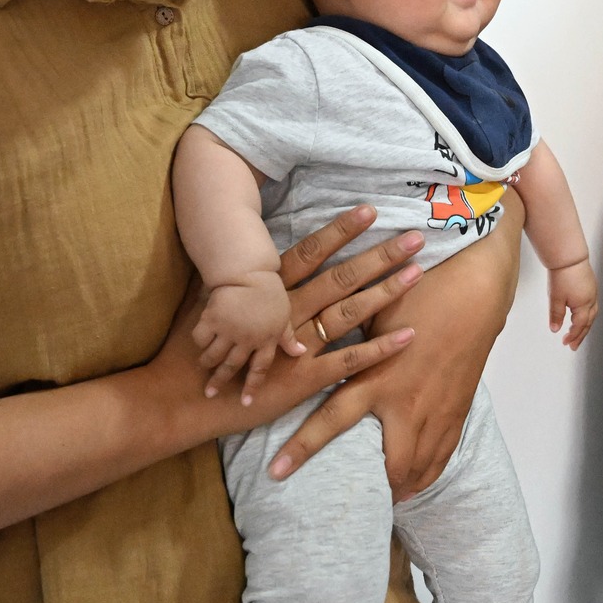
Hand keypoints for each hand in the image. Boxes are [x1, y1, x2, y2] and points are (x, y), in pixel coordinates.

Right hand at [144, 206, 425, 445]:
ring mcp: (297, 344)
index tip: (370, 209)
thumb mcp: (213, 301)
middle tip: (415, 235)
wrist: (184, 393)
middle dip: (379, 255)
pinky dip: (380, 348)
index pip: (312, 252)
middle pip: (341, 276)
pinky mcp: (303, 377)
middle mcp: (288, 311)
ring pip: (350, 311)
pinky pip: (349, 359)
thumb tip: (243, 247)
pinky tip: (409, 336)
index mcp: (268, 290)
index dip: (341, 230)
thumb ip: (237, 279)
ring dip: (386, 291)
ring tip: (419, 272)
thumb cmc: (195, 346)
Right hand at [191, 270, 300, 404]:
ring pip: (214, 355)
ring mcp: (229, 330)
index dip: (252, 386)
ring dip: (207, 363)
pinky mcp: (212, 319)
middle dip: (220, 382)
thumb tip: (301, 353)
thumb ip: (288, 337)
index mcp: (267, 340)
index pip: (259, 369)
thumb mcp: (284, 315)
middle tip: (209, 394)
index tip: (245, 403)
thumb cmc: (269, 291)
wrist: (249, 270)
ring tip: (202, 367)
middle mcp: (248, 339)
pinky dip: (199, 342)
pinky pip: (201, 338)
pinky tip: (199, 342)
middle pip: (232, 366)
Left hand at [272, 194, 523, 492]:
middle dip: (368, 488)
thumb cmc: (419, 290)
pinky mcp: (460, 407)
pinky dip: (429, 473)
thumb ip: (348, 343)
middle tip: (347, 501)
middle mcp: (406, 403)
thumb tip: (314, 349)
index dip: (301, 450)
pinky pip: (444, 454)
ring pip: (419, 467)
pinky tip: (417, 483)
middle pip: (387, 464)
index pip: (329, 423)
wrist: (475, 285)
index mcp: (376, 378)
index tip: (275, 474)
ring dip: (401, 487)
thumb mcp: (374, 315)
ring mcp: (437, 410)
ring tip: (385, 500)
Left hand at [548, 257, 599, 349]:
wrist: (569, 256)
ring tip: (578, 333)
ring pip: (592, 314)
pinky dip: (587, 314)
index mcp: (584, 305)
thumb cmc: (562, 275)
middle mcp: (592, 300)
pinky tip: (581, 314)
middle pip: (588, 322)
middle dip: (581, 335)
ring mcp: (593, 292)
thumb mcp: (556, 298)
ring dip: (585, 325)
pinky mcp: (591, 285)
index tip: (566, 343)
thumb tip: (555, 329)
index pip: (579, 326)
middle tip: (574, 345)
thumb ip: (556, 315)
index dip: (573, 336)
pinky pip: (592, 305)